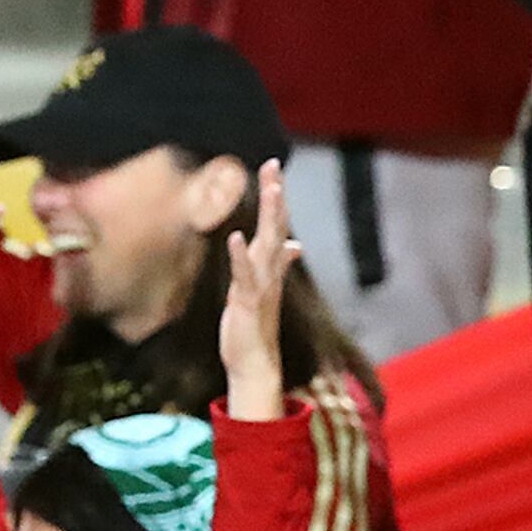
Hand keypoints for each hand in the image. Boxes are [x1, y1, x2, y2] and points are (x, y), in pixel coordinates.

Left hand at [218, 161, 296, 422]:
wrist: (255, 363)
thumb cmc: (255, 327)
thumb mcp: (263, 289)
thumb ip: (278, 264)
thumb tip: (295, 245)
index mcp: (270, 268)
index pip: (275, 226)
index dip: (275, 197)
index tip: (273, 168)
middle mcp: (270, 272)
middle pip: (275, 227)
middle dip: (275, 197)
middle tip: (274, 167)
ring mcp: (262, 286)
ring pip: (268, 245)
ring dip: (270, 218)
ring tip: (272, 191)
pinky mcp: (249, 302)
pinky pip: (246, 275)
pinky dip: (242, 256)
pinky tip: (236, 237)